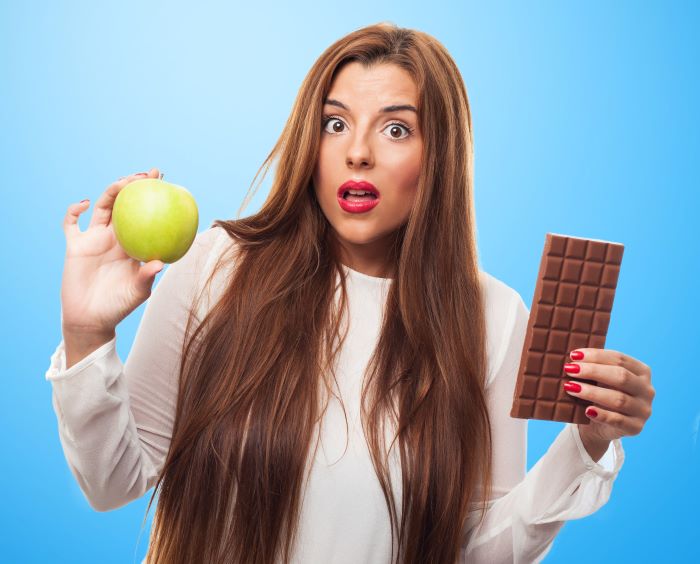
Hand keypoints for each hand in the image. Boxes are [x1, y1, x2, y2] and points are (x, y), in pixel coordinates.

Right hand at [61, 168, 164, 336]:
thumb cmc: (118, 306)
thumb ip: (146, 276)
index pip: (145, 215)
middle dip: (134, 186)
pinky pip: (71, 223)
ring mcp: (94, 239)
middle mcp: (115, 237)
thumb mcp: (137, 292)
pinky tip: (85, 204)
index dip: (153, 197)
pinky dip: (74, 210)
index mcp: (133, 244)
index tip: (164, 182)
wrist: (91, 319)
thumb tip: (159, 263)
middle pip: (124, 204)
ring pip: (102, 207)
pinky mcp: (75, 245)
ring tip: (124, 182)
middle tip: (148, 175)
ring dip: (112, 191)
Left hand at [562, 348, 654, 451]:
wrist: (601, 426)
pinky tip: (587, 410)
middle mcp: (647, 390)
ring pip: (619, 399)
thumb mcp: (600, 379)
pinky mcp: (635, 427)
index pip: (620, 359)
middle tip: (570, 369)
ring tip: (570, 387)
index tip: (574, 355)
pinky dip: (601, 414)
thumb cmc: (600, 395)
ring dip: (592, 392)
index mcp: (642, 372)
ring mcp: (643, 410)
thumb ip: (592, 368)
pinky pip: (618, 420)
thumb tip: (572, 358)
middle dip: (593, 371)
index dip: (596, 356)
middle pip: (621, 376)